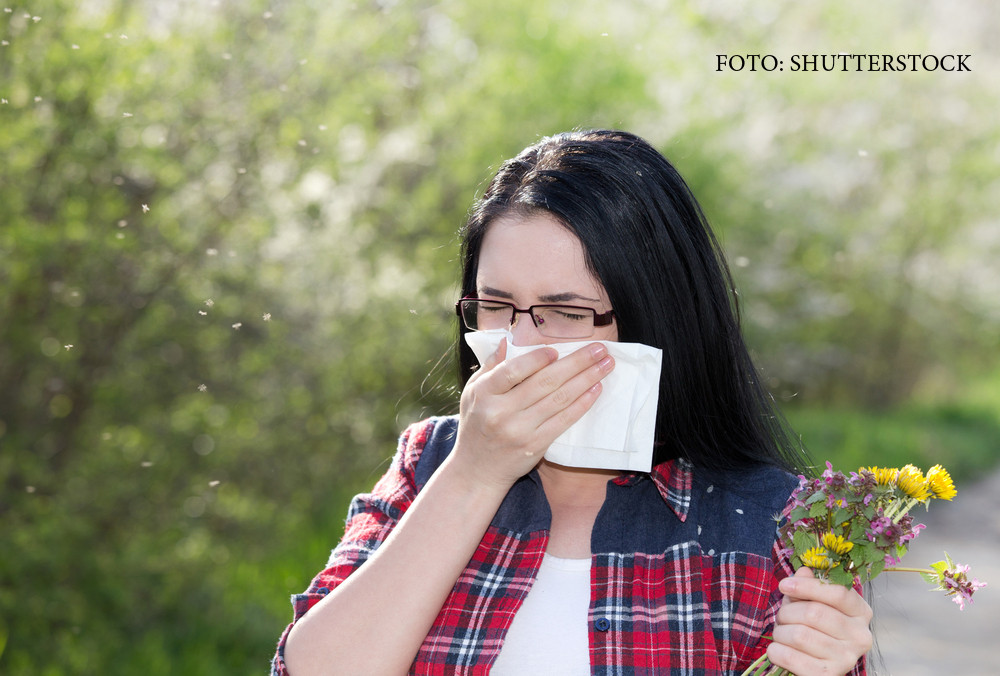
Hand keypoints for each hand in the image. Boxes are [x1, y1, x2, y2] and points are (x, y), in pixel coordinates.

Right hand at [451, 338, 614, 487]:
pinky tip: (596, 390)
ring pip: (559, 399)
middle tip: (599, 349)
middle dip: (577, 362)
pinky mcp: (536, 445)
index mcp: (484, 393)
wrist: (477, 471)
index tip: (558, 350)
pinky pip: (564, 421)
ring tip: (606, 365)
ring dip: (587, 379)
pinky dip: (582, 404)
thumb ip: (490, 367)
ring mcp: (520, 430)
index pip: (513, 370)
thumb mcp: (472, 393)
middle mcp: (501, 411)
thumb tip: (506, 341)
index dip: (537, 359)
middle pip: (545, 382)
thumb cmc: (476, 425)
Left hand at [766, 566, 872, 675]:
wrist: (815, 664)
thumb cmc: (814, 627)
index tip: (783, 585)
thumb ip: (809, 586)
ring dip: (780, 632)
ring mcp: (847, 659)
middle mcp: (860, 636)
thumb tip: (804, 572)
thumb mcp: (811, 602)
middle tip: (781, 617)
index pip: (838, 593)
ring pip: (800, 635)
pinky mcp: (829, 675)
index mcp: (861, 612)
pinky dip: (776, 651)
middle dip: (787, 612)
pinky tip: (778, 649)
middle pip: (814, 613)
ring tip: (781, 634)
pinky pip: (791, 658)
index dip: (807, 586)